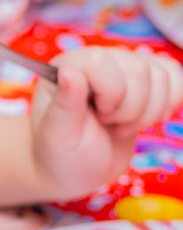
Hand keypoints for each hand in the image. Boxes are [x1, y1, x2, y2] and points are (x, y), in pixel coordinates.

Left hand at [30, 46, 182, 194]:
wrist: (77, 168)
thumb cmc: (62, 153)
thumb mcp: (58, 136)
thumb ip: (64, 104)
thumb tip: (68, 71)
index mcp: (66, 67)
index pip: (101, 61)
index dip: (109, 93)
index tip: (98, 115)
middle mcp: (95, 61)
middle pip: (139, 69)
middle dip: (130, 108)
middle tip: (108, 123)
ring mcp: (122, 69)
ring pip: (160, 75)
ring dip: (147, 112)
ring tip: (119, 125)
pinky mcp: (144, 82)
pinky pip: (174, 76)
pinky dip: (169, 101)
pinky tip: (145, 118)